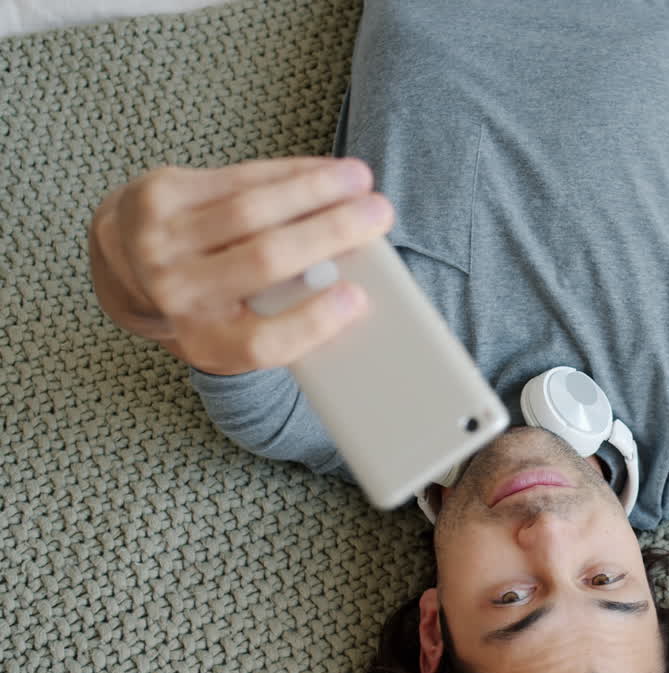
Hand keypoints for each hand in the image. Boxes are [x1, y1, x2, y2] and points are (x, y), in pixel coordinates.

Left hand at [89, 156, 392, 373]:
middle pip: (265, 261)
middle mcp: (175, 296)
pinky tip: (326, 170)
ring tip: (361, 182)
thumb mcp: (242, 326)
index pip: (261, 343)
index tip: (357, 298)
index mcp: (205, 342)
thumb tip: (359, 286)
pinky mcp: (157, 195)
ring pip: (252, 209)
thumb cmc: (212, 300)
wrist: (124, 267)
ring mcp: (159, 242)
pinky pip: (238, 177)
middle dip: (332, 232)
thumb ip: (292, 315)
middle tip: (381, 215)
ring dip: (316, 190)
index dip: (312, 323)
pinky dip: (291, 172)